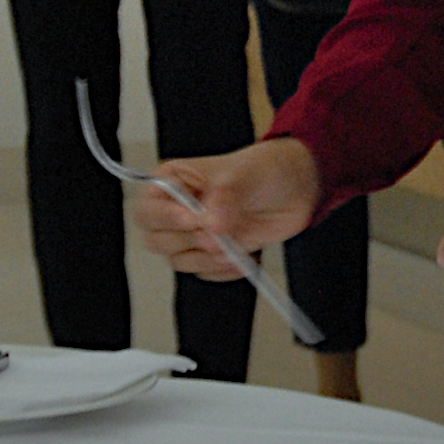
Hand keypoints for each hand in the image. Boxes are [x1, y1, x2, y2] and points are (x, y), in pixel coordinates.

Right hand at [132, 138, 324, 274]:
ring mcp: (194, 235)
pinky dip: (224, 271)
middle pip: (156, 240)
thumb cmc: (264, 170)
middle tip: (218, 236)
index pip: (147, 208)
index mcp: (173, 182)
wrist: (295, 189)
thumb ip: (225, 197)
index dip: (166, 218)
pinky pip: (205, 273)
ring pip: (179, 261)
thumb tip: (211, 224)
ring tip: (235, 246)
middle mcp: (177, 211)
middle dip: (188, 241)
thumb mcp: (244, 175)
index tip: (194, 220)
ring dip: (208, 259)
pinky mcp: (212, 254)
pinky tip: (243, 257)